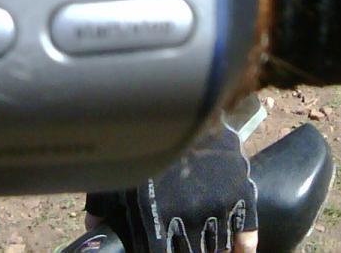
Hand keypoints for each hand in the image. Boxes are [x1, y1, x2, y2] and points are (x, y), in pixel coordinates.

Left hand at [86, 119, 257, 252]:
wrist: (186, 103)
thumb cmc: (147, 134)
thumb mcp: (119, 169)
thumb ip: (103, 205)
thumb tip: (93, 229)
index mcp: (157, 218)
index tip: (160, 248)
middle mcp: (190, 219)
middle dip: (188, 252)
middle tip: (184, 244)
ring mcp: (218, 207)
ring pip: (219, 248)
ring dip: (213, 251)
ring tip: (207, 249)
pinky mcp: (241, 193)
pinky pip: (247, 233)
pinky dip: (244, 247)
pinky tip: (238, 252)